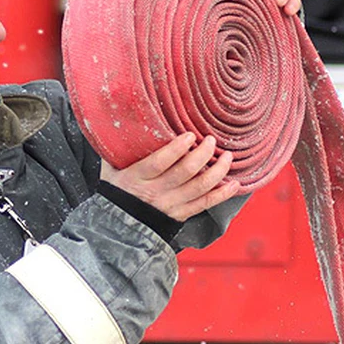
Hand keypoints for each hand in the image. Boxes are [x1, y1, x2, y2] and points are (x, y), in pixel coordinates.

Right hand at [101, 133, 240, 221]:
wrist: (116, 224)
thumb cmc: (115, 190)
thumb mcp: (110, 168)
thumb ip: (117, 149)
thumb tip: (121, 118)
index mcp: (137, 177)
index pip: (160, 162)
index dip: (177, 148)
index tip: (190, 135)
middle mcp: (156, 192)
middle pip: (185, 172)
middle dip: (203, 154)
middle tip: (211, 140)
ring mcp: (170, 205)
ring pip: (199, 188)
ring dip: (218, 171)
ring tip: (227, 157)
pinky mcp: (180, 215)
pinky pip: (205, 205)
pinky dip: (222, 195)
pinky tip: (234, 184)